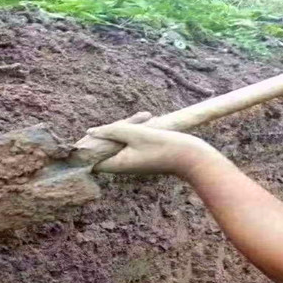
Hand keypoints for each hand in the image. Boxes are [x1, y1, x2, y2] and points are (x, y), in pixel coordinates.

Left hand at [87, 121, 223, 178]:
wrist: (192, 157)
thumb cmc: (164, 146)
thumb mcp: (136, 133)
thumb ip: (112, 131)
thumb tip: (90, 132)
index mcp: (116, 164)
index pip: (91, 158)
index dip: (90, 145)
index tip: (97, 132)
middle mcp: (122, 165)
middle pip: (106, 146)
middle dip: (115, 129)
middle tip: (138, 119)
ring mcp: (131, 160)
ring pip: (120, 140)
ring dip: (130, 126)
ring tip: (148, 117)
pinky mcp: (140, 155)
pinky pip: (132, 141)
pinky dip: (138, 130)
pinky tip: (151, 119)